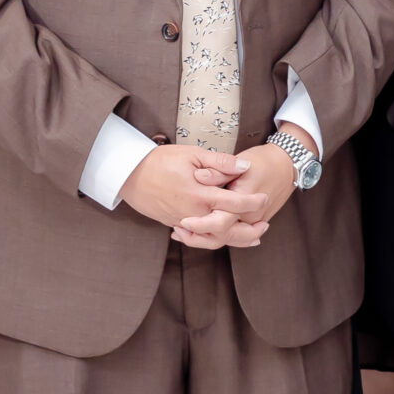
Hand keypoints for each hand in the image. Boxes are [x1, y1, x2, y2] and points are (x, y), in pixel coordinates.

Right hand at [120, 144, 267, 240]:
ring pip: (213, 238)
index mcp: (200, 194)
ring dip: (234, 239)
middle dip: (248, 231)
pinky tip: (225, 234)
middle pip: (227, 230)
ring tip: (252, 235)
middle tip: (265, 224)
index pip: (235, 203)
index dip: (253, 202)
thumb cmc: (160, 161)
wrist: (128, 174)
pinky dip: (215, 238)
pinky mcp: (174, 224)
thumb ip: (221, 162)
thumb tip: (246, 166)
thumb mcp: (192, 154)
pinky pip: (199, 237)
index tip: (265, 198)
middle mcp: (193, 213)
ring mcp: (182, 221)